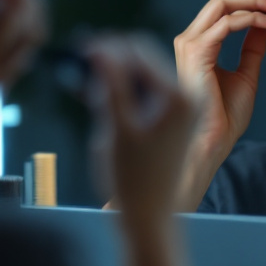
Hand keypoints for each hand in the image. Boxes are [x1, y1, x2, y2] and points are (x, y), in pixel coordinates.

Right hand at [87, 35, 198, 223]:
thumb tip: (98, 49)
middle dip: (110, 61)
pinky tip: (101, 103)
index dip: (106, 48)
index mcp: (179, 96)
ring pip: (139, 74)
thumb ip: (108, 84)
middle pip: (141, 58)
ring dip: (113, 77)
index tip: (79, 51)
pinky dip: (121, 92)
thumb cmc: (134, 181)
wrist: (149, 217)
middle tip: (80, 70)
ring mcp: (181, 106)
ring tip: (90, 95)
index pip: (138, 51)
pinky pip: (143, 91)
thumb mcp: (116, 127)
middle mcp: (186, 96)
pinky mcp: (171, 116)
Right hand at [172, 0, 265, 193]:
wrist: (212, 143)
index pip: (225, 8)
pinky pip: (227, 23)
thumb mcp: (247, 74)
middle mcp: (191, 39)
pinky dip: (253, 18)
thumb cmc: (225, 116)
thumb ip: (252, 47)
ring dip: (257, 0)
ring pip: (223, 3)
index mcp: (200, 44)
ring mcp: (190, 43)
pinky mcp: (196, 51)